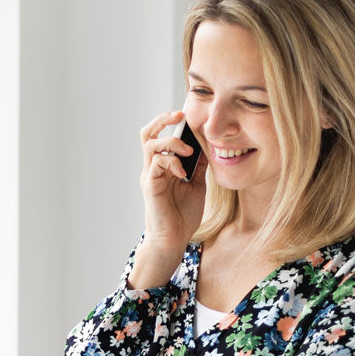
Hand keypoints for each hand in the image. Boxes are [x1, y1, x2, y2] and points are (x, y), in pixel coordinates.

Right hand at [131, 109, 206, 287]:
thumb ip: (198, 167)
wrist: (174, 240)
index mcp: (162, 167)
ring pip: (150, 143)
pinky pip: (156, 163)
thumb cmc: (183, 216)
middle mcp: (152, 168)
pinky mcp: (150, 186)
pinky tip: (183, 171)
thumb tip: (207, 147)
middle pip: (147, 133)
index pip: (160, 135)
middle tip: (179, 115)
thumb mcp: (197, 185)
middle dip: (163, 119)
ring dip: (171, 142)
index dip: (170, 122)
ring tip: (188, 150)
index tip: (188, 116)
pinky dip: (171, 161)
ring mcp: (149, 176)